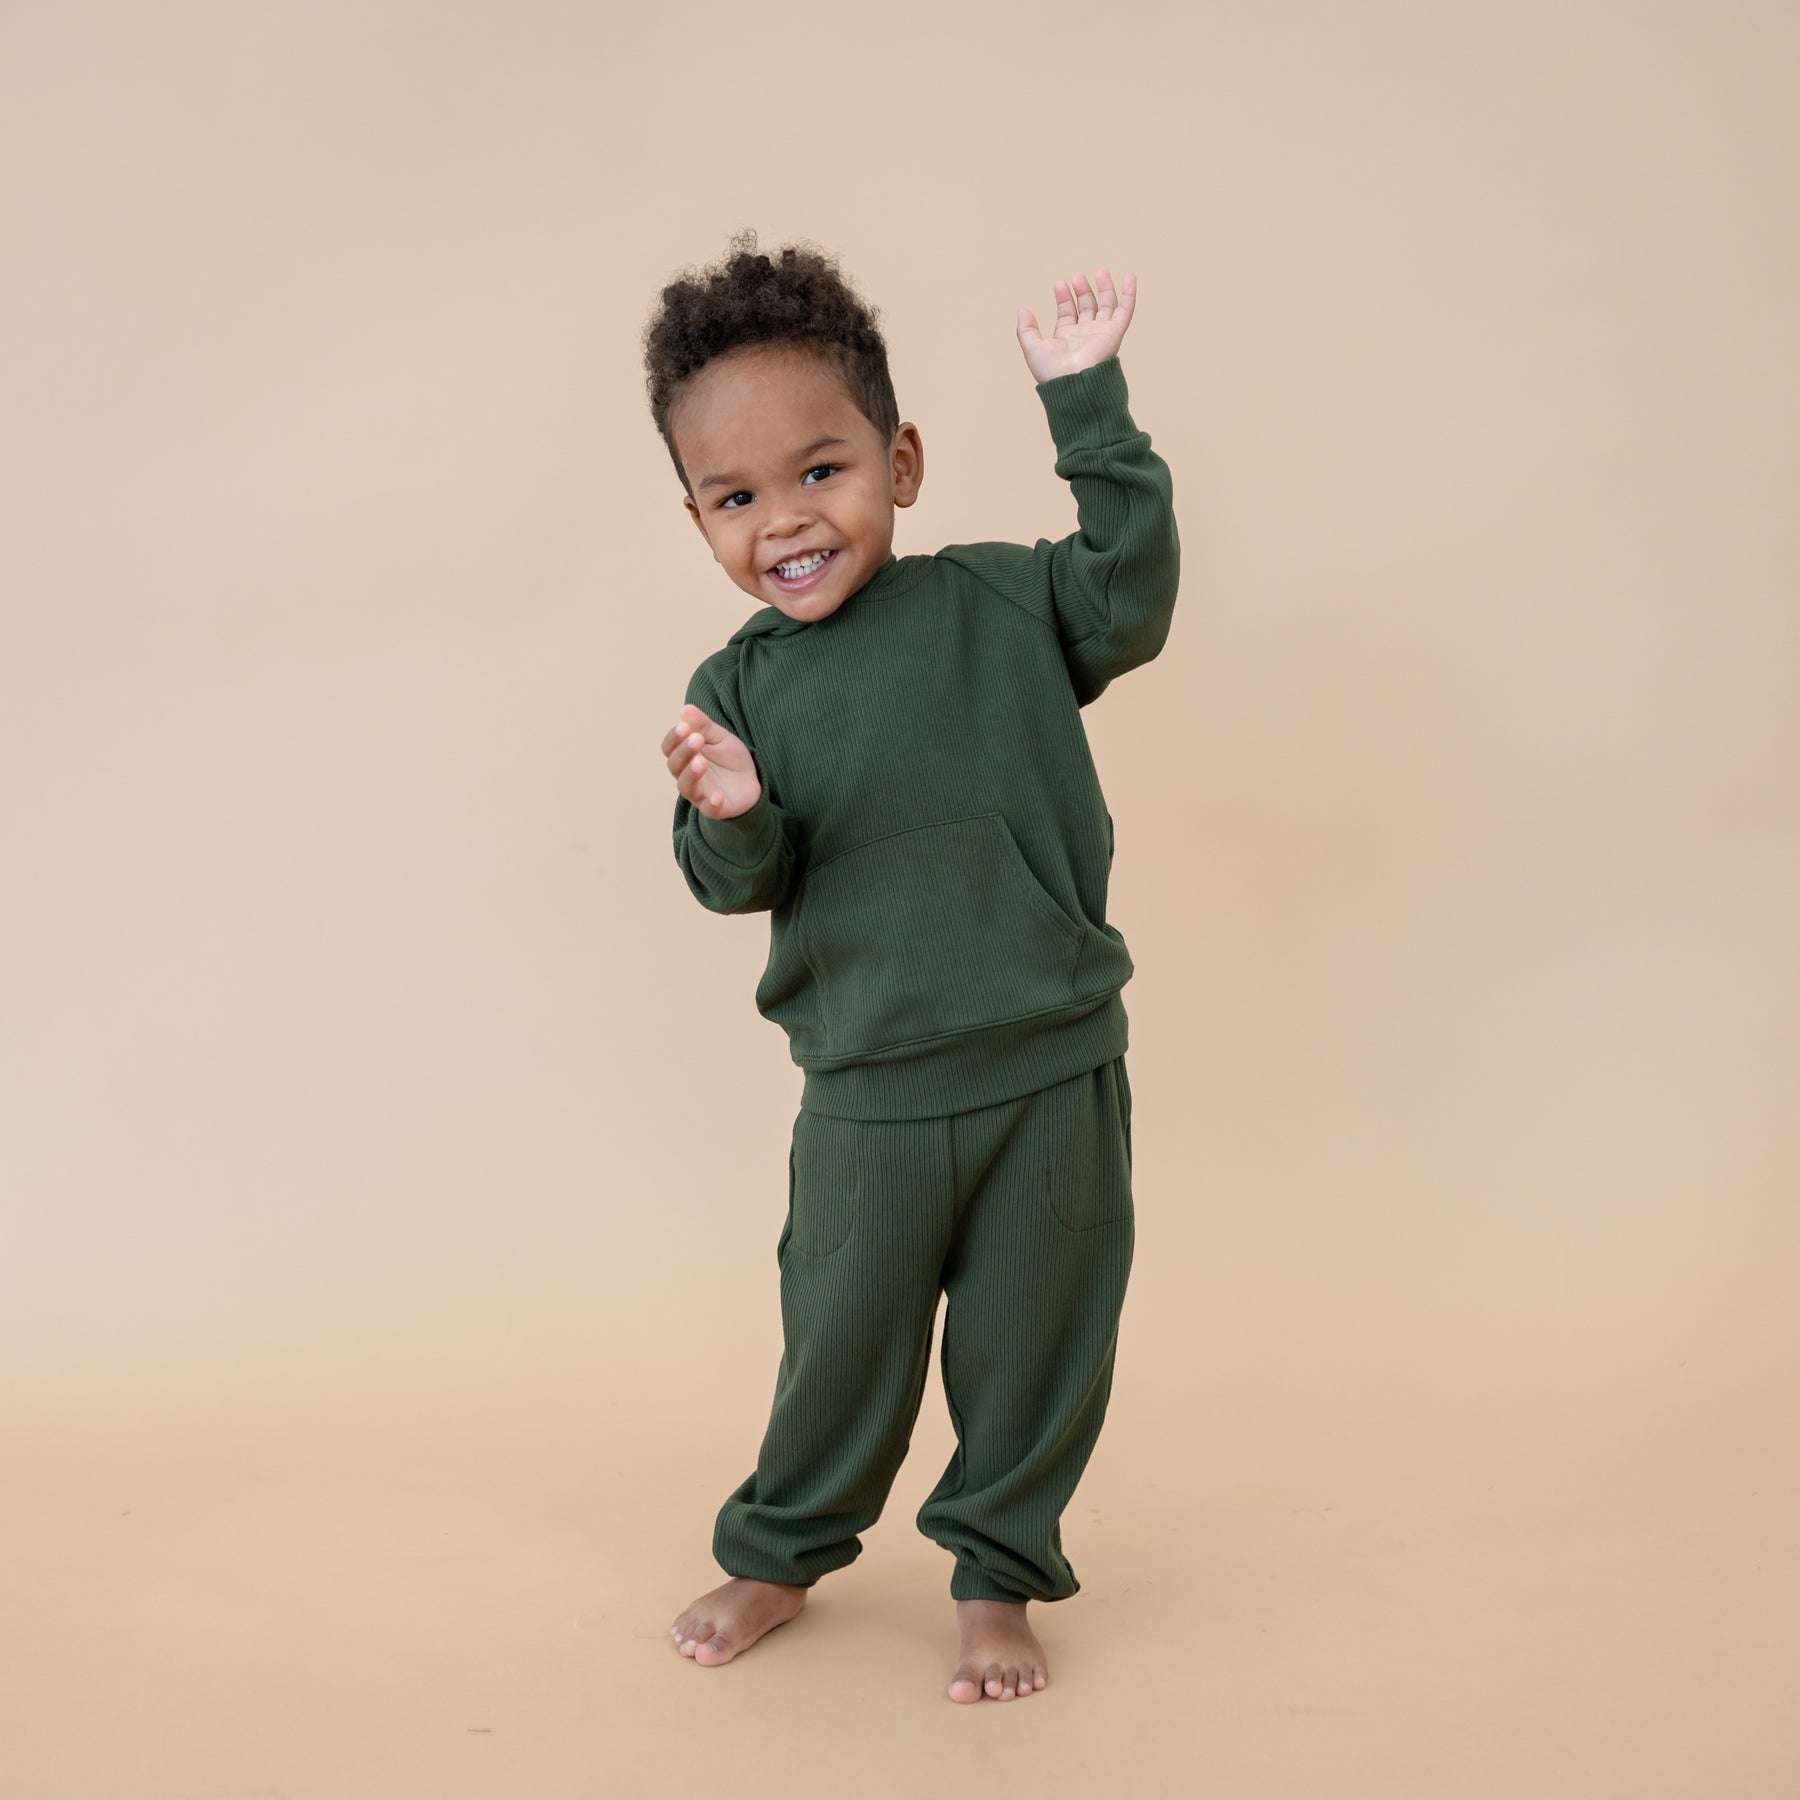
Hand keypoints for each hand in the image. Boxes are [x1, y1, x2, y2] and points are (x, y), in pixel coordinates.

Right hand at [662, 703, 762, 819]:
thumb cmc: (729, 759)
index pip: (669, 748)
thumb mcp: (720, 737)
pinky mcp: (715, 808)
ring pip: (686, 787)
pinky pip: (708, 808)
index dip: (674, 738)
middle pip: (675, 766)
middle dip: (683, 752)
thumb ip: (703, 725)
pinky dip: (711, 803)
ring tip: (701, 762)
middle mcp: (686, 775)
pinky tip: (717, 796)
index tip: (684, 726)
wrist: (751, 782)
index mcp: (685, 756)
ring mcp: (700, 793)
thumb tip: (685, 709)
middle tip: (696, 739)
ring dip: (691, 774)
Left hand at [1016, 268, 1135, 384]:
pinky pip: (1125, 310)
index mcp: (1067, 339)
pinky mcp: (1114, 332)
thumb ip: (1026, 329)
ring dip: (1104, 288)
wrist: (1072, 382)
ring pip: (1107, 306)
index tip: (1059, 284)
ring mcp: (1101, 333)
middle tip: (1077, 276)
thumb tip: (1022, 309)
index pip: (1068, 313)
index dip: (1064, 298)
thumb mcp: (1032, 347)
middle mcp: (1085, 335)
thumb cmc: (1051, 371)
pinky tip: (1129, 277)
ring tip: (1101, 271)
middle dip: (1083, 290)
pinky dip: (1129, 294)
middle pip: (1087, 307)